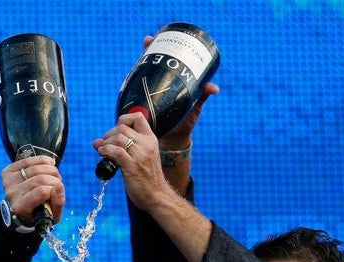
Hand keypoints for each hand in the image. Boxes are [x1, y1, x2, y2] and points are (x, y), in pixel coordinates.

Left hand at [1, 157, 64, 225]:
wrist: (21, 208)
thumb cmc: (38, 213)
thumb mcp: (52, 215)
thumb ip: (58, 203)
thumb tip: (59, 185)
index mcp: (21, 208)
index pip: (42, 191)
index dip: (54, 188)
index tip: (57, 190)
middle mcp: (11, 194)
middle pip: (39, 179)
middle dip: (54, 178)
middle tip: (58, 182)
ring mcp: (8, 182)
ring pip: (34, 168)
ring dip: (50, 169)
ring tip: (54, 175)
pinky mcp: (7, 172)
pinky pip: (27, 161)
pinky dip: (42, 160)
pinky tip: (49, 163)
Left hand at [93, 113, 173, 209]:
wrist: (157, 196)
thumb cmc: (147, 178)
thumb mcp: (141, 157)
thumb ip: (121, 147)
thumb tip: (96, 142)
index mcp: (150, 139)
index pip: (138, 117)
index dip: (124, 120)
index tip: (117, 131)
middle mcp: (147, 144)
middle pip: (122, 127)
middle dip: (109, 134)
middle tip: (106, 145)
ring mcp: (140, 155)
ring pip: (118, 138)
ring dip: (106, 143)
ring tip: (103, 151)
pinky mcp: (132, 167)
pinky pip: (115, 152)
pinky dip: (105, 150)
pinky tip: (103, 155)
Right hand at [138, 34, 217, 149]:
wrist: (174, 139)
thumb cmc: (186, 122)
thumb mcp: (194, 107)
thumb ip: (202, 96)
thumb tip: (214, 88)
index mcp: (173, 82)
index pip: (165, 59)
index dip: (160, 47)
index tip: (155, 39)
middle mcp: (160, 85)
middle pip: (153, 62)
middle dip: (149, 50)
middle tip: (147, 43)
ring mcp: (150, 94)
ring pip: (143, 75)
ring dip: (139, 65)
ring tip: (139, 57)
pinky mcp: (143, 105)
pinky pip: (136, 94)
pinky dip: (131, 87)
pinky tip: (129, 80)